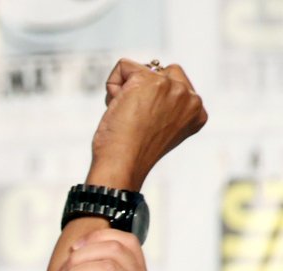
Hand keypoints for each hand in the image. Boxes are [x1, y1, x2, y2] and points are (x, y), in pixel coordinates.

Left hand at [89, 59, 206, 189]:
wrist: (122, 164)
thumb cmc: (132, 154)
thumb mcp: (161, 129)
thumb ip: (166, 108)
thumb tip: (149, 84)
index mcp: (197, 111)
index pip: (176, 87)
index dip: (153, 103)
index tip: (147, 126)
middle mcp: (190, 97)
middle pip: (163, 73)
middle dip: (144, 90)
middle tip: (135, 118)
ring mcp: (171, 87)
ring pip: (144, 69)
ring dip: (127, 90)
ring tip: (126, 115)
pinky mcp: (148, 81)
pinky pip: (123, 66)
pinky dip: (113, 85)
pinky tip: (116, 108)